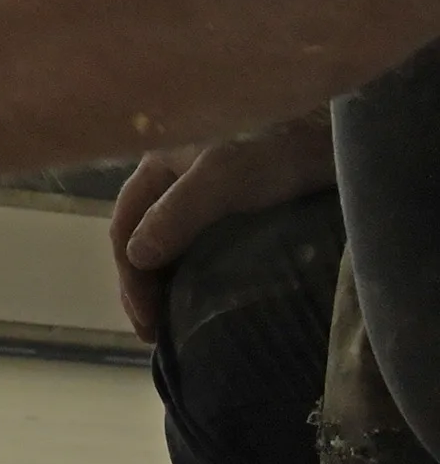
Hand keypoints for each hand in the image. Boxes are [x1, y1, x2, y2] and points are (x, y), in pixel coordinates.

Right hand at [110, 112, 336, 337]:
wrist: (337, 130)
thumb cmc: (277, 145)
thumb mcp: (223, 177)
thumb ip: (176, 214)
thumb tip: (137, 258)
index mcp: (157, 162)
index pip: (125, 225)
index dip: (129, 276)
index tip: (146, 321)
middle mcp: (174, 174)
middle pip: (143, 235)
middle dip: (144, 284)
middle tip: (155, 332)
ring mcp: (205, 189)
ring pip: (172, 241)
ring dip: (168, 280)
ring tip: (176, 322)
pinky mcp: (238, 203)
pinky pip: (203, 243)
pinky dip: (196, 271)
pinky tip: (206, 294)